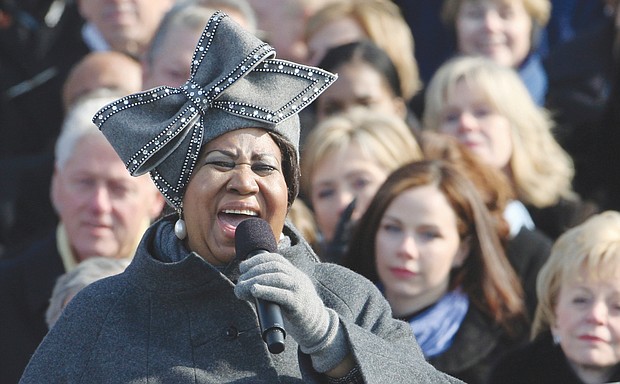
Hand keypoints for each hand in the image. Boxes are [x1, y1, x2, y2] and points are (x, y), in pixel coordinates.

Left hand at [235, 252, 347, 371]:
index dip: (257, 259)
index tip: (243, 266)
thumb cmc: (295, 311)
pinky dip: (266, 290)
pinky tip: (254, 290)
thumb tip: (242, 288)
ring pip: (278, 277)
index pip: (276, 259)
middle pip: (275, 266)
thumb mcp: (282, 295)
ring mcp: (299, 290)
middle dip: (254, 270)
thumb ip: (265, 289)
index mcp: (294, 274)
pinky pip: (282, 294)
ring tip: (244, 285)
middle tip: (241, 279)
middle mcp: (298, 279)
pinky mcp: (298, 305)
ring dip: (257, 279)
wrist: (316, 327)